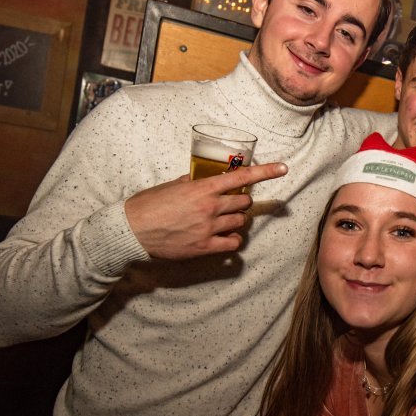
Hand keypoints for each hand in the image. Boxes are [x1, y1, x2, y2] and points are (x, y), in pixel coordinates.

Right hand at [125, 163, 287, 259]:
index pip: (241, 176)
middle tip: (230, 202)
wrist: (132, 230)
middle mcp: (210, 207)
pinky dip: (233, 240)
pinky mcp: (205, 247)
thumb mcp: (172, 185)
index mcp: (203, 188)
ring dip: (235, 219)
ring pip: (240, 222)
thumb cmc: (149, 205)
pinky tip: (225, 238)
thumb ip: (193, 182)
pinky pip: (233, 244)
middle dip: (240, 200)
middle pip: (244, 201)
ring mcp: (209, 228)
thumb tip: (203, 178)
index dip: (266, 172)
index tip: (283, 169)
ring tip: (222, 220)